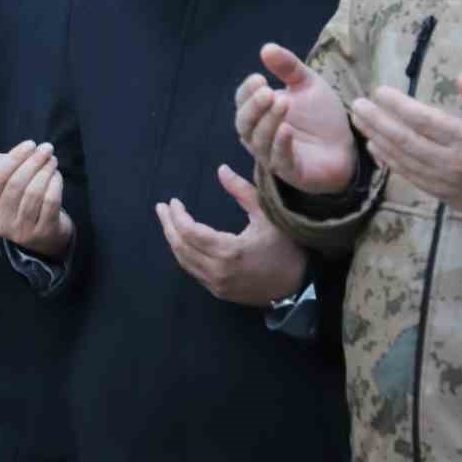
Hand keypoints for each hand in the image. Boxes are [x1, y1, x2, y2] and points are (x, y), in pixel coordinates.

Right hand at [0, 141, 71, 259]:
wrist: (45, 241)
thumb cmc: (18, 207)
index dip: (9, 159)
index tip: (25, 145)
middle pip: (13, 186)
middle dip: (29, 160)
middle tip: (40, 146)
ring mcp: (21, 233)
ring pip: (33, 193)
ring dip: (44, 169)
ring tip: (50, 157)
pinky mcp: (43, 234)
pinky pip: (50, 202)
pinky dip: (55, 183)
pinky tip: (56, 174)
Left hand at [156, 164, 307, 304]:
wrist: (300, 285)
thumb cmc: (286, 246)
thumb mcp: (266, 214)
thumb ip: (241, 191)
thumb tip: (221, 169)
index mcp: (229, 251)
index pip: (190, 232)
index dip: (177, 216)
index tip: (173, 201)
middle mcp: (219, 271)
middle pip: (181, 247)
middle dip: (168, 226)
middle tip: (161, 209)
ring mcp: (218, 285)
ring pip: (184, 262)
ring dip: (173, 241)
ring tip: (167, 222)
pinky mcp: (220, 292)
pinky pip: (194, 272)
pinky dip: (184, 255)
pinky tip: (182, 241)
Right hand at [236, 43, 356, 194]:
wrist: (348, 145)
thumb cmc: (321, 116)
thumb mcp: (308, 84)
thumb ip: (288, 67)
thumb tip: (266, 48)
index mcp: (260, 113)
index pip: (242, 101)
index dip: (247, 91)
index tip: (260, 78)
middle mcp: (260, 135)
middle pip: (243, 123)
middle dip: (254, 106)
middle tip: (267, 91)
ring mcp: (273, 155)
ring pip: (259, 141)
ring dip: (268, 121)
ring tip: (283, 102)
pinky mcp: (291, 171)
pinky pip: (279, 159)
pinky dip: (281, 144)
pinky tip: (288, 129)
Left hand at [353, 76, 461, 225]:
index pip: (424, 120)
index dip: (398, 105)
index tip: (379, 90)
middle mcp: (454, 163)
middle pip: (405, 139)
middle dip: (377, 120)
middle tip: (356, 103)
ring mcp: (446, 182)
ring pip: (402, 159)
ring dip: (377, 138)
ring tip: (359, 120)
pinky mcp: (442, 195)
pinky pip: (408, 176)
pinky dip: (388, 160)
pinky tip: (375, 146)